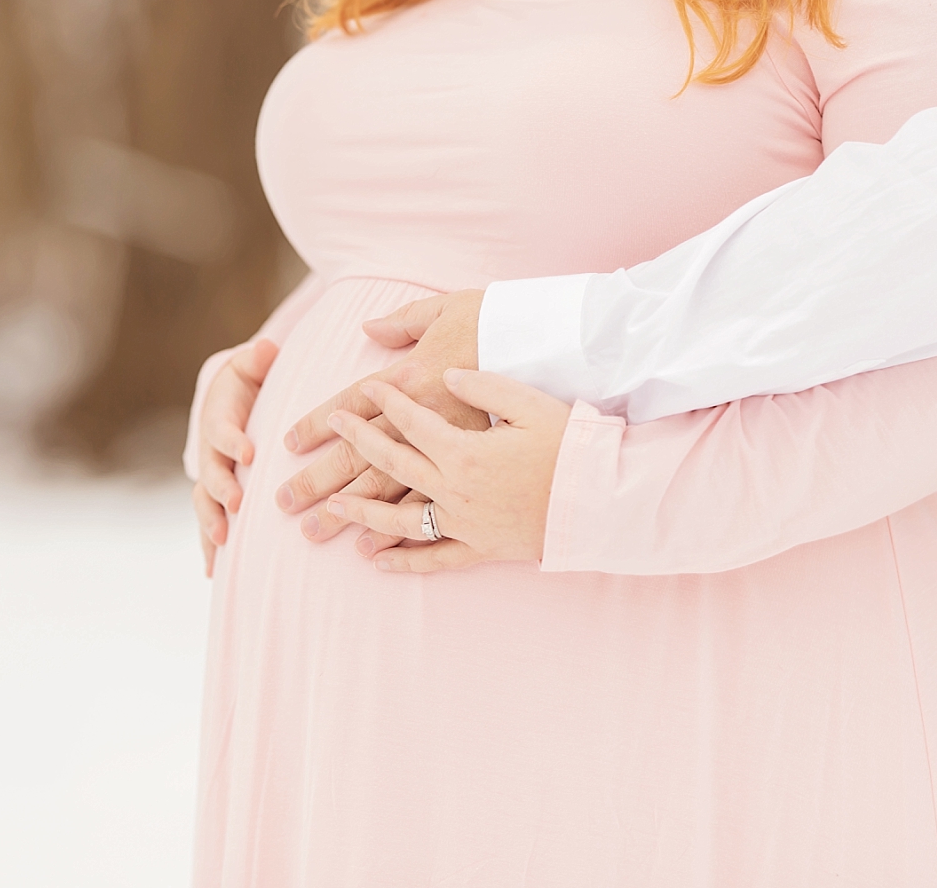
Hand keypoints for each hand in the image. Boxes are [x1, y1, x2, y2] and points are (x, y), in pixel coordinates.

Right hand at [194, 339, 278, 576]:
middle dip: (220, 489)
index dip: (232, 439)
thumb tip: (265, 348)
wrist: (227, 402)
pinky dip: (208, 548)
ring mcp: (209, 476)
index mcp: (218, 419)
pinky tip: (213, 574)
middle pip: (209, 472)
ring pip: (203, 503)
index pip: (222, 429)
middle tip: (236, 505)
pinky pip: (209, 524)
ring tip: (222, 543)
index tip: (249, 451)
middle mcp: (208, 451)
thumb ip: (256, 359)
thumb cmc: (247, 382)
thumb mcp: (250, 365)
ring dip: (210, 523)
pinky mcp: (215, 497)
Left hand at [322, 369, 570, 571]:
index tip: (365, 388)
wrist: (608, 499)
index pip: (410, 419)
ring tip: (329, 507)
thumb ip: (481, 386)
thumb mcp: (530, 402)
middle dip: (356, 443)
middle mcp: (454, 489)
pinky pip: (435, 559)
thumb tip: (444, 375)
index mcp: (463, 449)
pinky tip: (375, 561)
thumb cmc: (573, 444)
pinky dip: (404, 562)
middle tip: (331, 429)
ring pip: (399, 518)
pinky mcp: (481, 547)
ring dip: (360, 511)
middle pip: (392, 464)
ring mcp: (464, 522)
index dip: (385, 400)